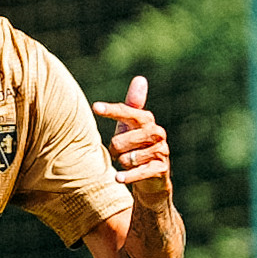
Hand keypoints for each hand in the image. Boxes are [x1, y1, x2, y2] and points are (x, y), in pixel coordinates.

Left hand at [91, 74, 173, 208]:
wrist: (152, 178)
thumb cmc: (136, 147)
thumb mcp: (131, 126)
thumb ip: (132, 105)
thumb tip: (140, 78)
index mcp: (147, 120)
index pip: (127, 112)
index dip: (111, 110)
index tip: (95, 107)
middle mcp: (157, 133)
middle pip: (121, 140)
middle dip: (115, 150)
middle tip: (118, 153)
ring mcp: (161, 151)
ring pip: (126, 158)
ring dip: (122, 163)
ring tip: (127, 163)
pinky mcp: (161, 169)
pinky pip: (137, 172)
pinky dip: (126, 176)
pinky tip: (118, 178)